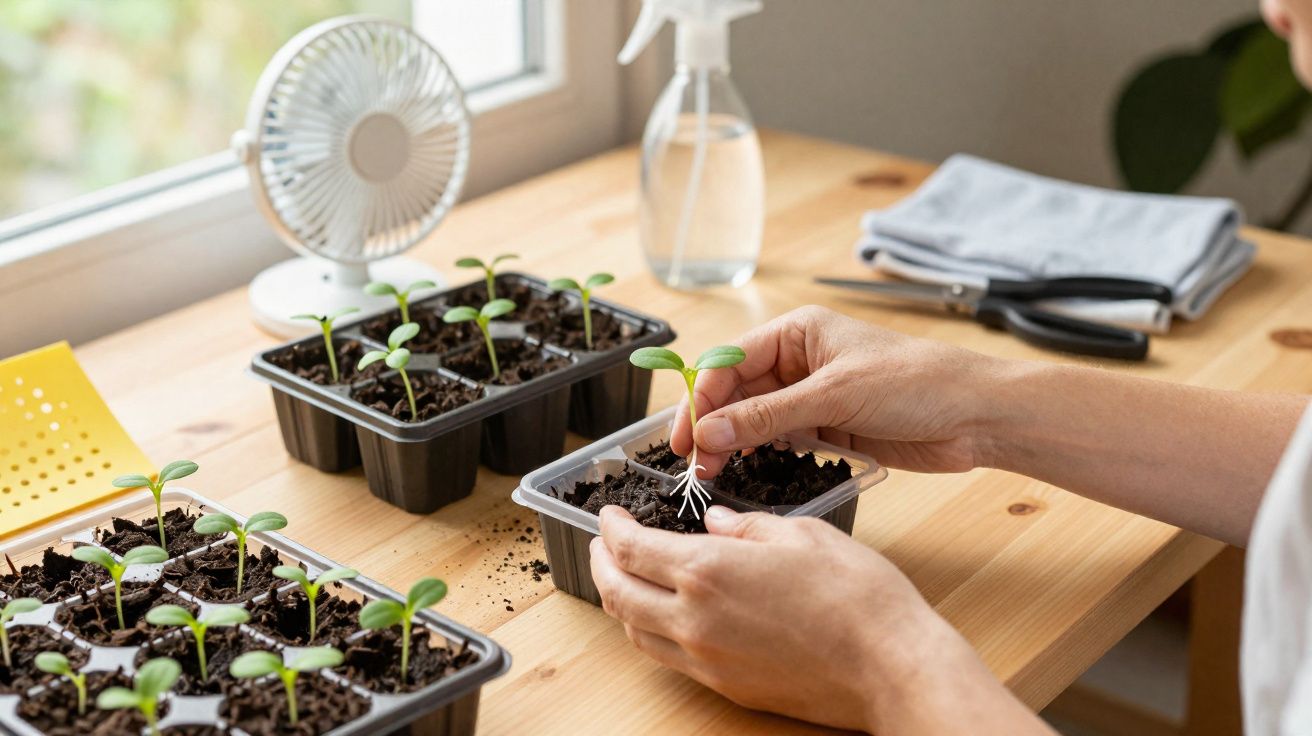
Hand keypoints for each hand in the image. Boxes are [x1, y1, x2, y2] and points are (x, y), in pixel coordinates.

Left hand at [591, 505, 1047, 733]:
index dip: (609, 528)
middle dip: (601, 563)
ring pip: (635, 631)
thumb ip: (746, 525)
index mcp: (707, 570)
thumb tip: (716, 522)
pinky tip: (667, 613)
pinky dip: (652, 629)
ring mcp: (707, 659)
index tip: (608, 514)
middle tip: (604, 543)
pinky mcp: (726, 686)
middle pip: (616, 593)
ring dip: (621, 600)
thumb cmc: (856, 595)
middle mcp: (694, 619)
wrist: (890, 665)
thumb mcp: (801, 533)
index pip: (629, 548)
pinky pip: (668, 656)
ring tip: (628, 577)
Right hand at [671, 305, 1002, 475]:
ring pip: (754, 421)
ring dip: (733, 446)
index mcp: (797, 332)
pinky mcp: (828, 430)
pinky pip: (780, 442)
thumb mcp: (835, 395)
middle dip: (713, 426)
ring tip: (715, 476)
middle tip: (695, 466)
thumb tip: (711, 432)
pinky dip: (762, 458)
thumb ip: (768, 416)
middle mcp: (799, 361)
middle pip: (736, 393)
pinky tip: (749, 475)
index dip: (702, 398)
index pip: (729, 362)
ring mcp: (813, 397)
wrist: (978, 416)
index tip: (687, 437)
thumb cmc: (918, 381)